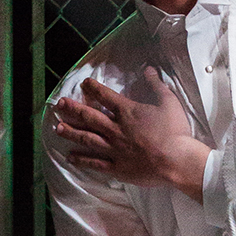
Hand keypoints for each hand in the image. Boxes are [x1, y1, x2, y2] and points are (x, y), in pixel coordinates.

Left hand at [50, 68, 208, 197]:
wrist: (177, 161)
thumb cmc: (175, 131)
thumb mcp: (169, 102)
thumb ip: (156, 85)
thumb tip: (149, 69)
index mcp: (127, 111)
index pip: (105, 96)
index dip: (93, 88)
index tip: (84, 83)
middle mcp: (116, 129)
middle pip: (89, 116)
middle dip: (72, 109)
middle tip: (59, 104)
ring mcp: (114, 149)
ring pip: (87, 138)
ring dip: (71, 132)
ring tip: (57, 128)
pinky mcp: (117, 167)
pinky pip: (95, 163)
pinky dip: (82, 160)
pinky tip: (71, 157)